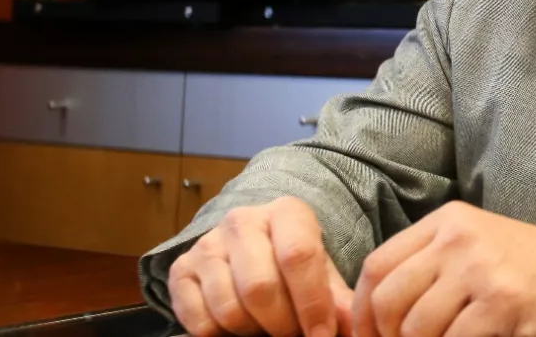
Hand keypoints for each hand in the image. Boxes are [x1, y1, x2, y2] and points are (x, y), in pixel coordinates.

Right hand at [167, 197, 353, 336]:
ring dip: (253, 330)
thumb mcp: (319, 273)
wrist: (249, 249)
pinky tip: (240, 325)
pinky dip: (223, 335)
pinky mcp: (180, 270)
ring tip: (267, 326)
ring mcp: (207, 244)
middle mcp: (242, 220)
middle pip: (260, 287)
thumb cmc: (292, 264)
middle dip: (282, 323)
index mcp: (285, 212)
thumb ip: (337, 301)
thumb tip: (354, 328)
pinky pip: (200, 322)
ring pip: (229, 308)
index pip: (298, 256)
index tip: (321, 335)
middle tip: (293, 333)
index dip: (312, 305)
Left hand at [352, 201, 535, 336]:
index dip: (361, 312)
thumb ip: (431, 268)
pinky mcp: (503, 301)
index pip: (377, 265)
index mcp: (448, 221)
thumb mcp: (478, 252)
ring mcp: (482, 268)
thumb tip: (374, 315)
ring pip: (415, 327)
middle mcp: (460, 238)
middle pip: (388, 298)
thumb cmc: (534, 274)